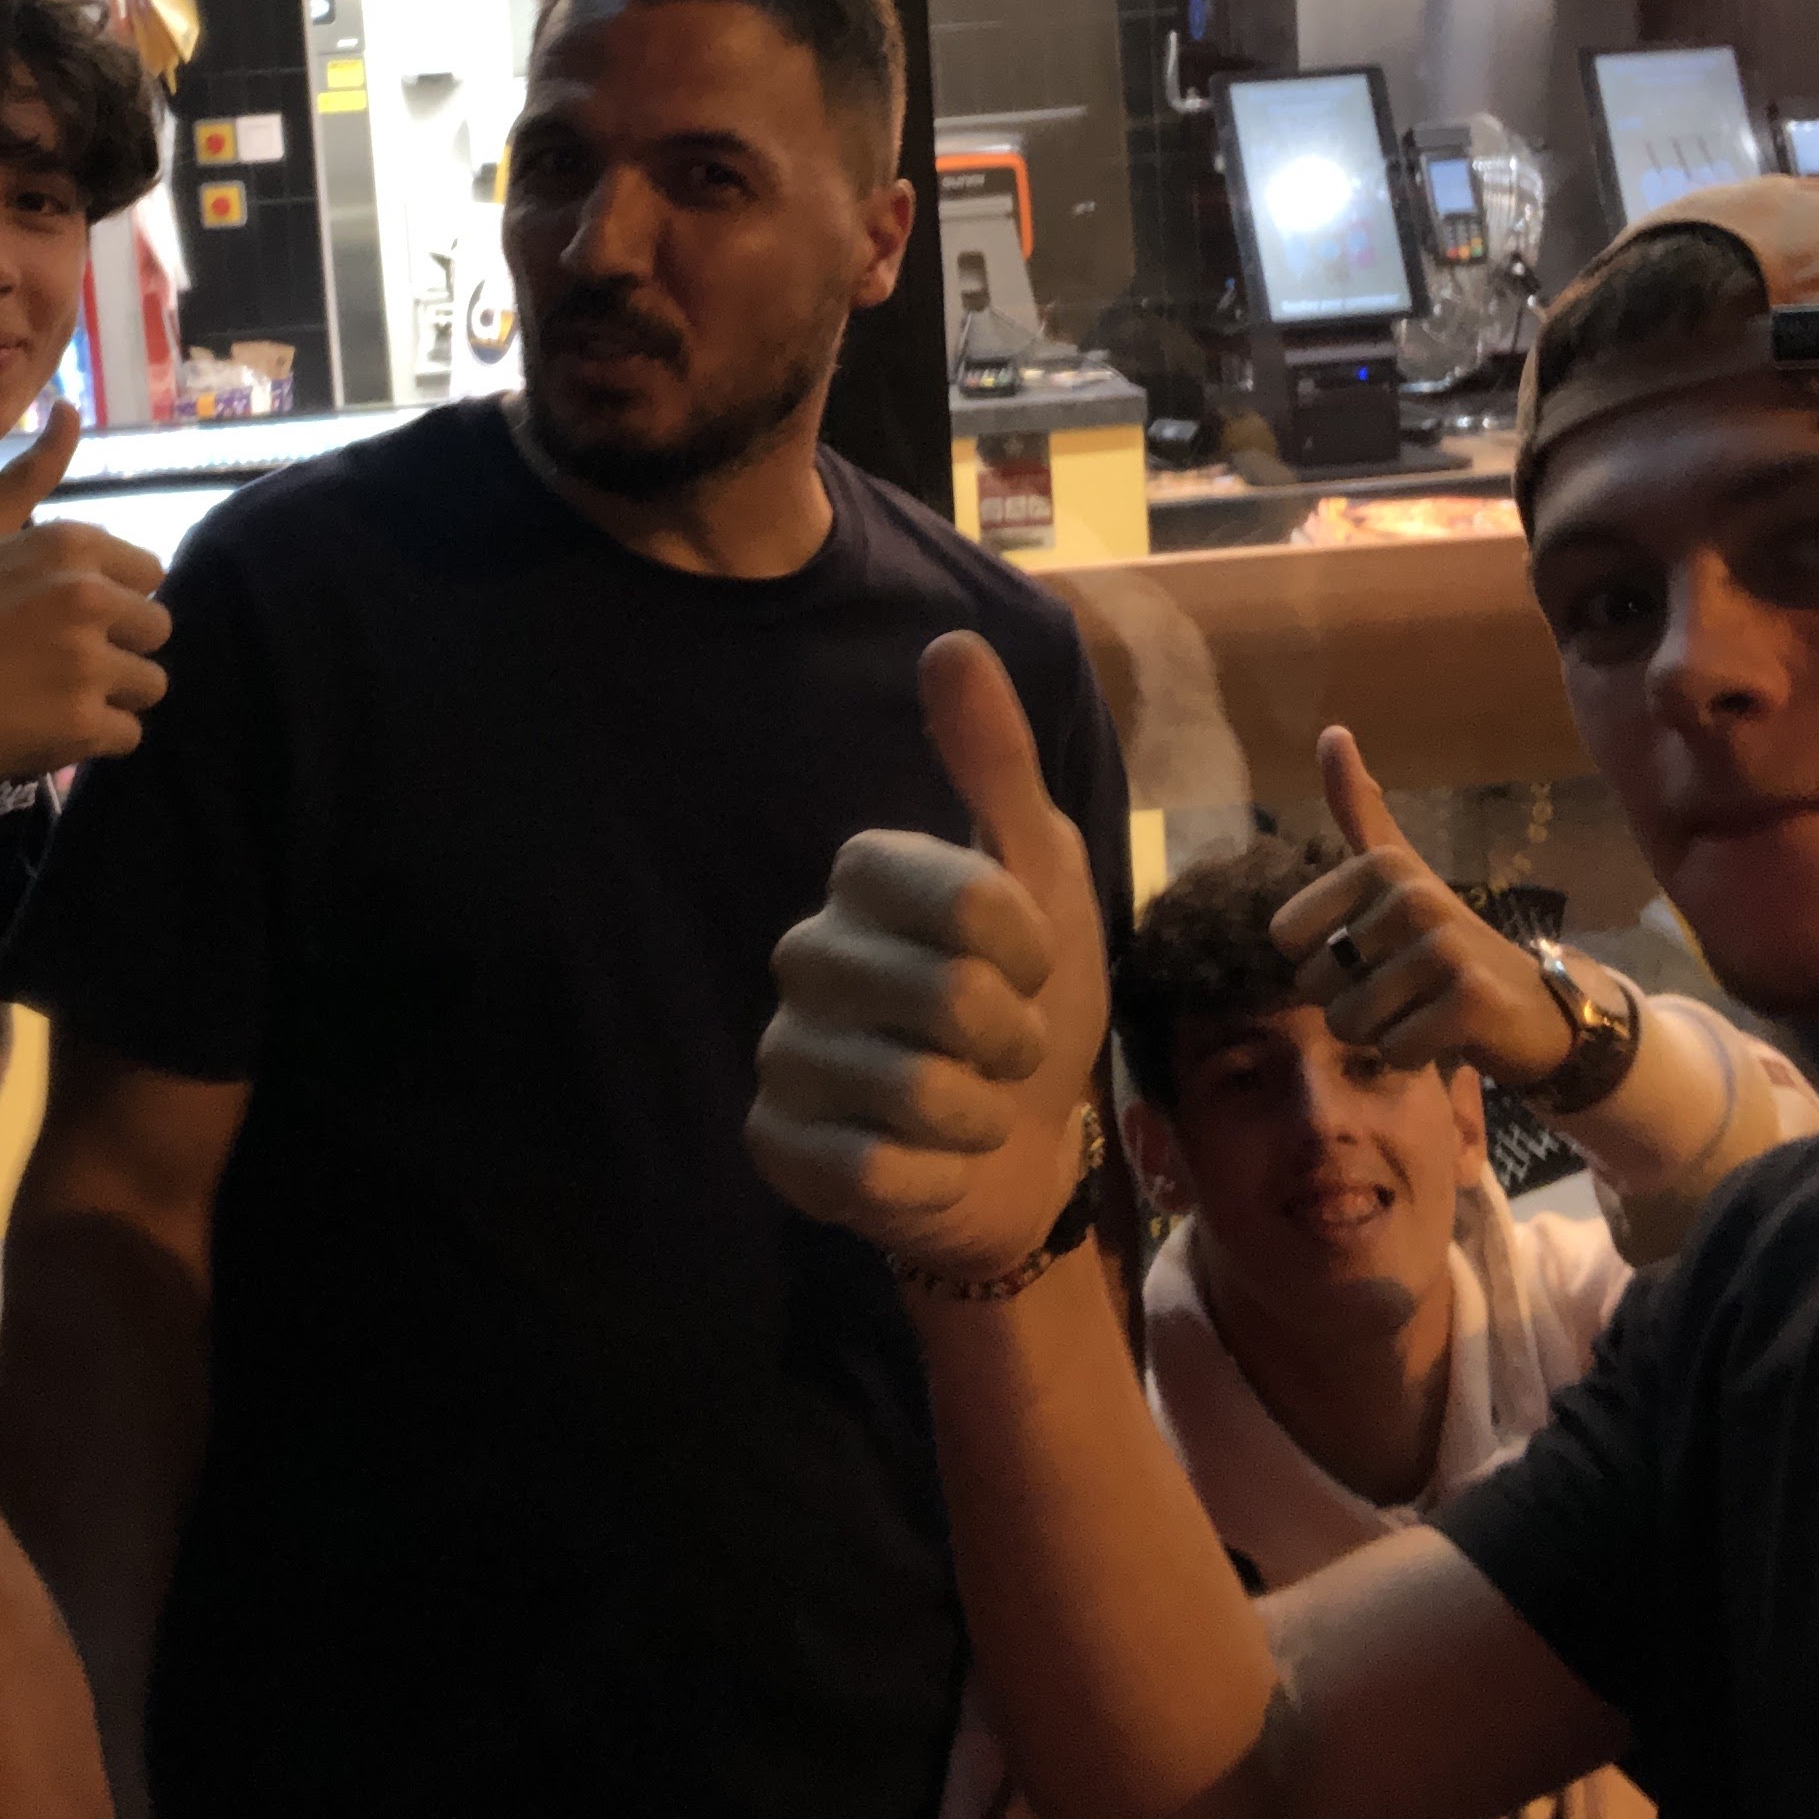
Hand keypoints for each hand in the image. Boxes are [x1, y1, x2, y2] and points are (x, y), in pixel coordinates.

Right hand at [0, 403, 171, 786]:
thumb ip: (32, 473)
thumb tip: (70, 406)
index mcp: (72, 545)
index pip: (150, 576)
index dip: (111, 602)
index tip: (59, 621)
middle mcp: (90, 597)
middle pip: (156, 630)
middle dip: (117, 650)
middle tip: (53, 666)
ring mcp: (88, 664)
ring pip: (149, 685)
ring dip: (110, 698)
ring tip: (49, 700)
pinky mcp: (81, 726)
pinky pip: (127, 736)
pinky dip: (93, 742)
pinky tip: (44, 731)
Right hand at [748, 633, 1107, 1282]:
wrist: (1020, 1152)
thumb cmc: (1033, 1001)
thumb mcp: (1043, 875)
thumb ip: (998, 763)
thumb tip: (950, 643)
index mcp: (865, 873)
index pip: (970, 900)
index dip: (1030, 949)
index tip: (1031, 966)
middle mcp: (805, 950)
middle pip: (949, 998)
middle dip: (1014, 1041)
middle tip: (1005, 1048)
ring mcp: (783, 1050)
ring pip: (915, 1092)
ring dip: (980, 1115)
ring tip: (970, 1106)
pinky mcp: (775, 1143)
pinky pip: (874, 1168)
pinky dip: (933, 1175)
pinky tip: (925, 1160)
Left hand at [1271, 728, 1581, 1092]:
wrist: (1534, 1004)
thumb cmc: (1443, 939)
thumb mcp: (1395, 871)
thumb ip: (1358, 809)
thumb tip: (1331, 730)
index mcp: (1378, 864)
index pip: (1284, 936)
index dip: (1316, 960)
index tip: (1366, 951)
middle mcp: (1409, 897)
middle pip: (1314, 984)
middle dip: (1349, 1002)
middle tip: (1401, 988)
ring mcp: (1442, 949)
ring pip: (1349, 1023)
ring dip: (1378, 1032)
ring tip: (1420, 1009)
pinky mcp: (1468, 1002)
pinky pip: (1393, 1050)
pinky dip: (1410, 1056)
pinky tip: (1443, 1034)